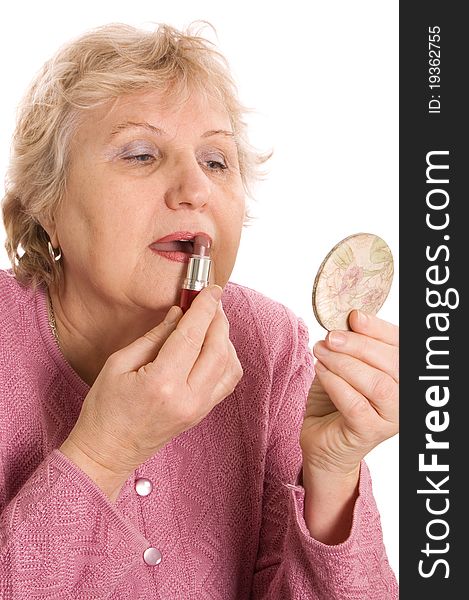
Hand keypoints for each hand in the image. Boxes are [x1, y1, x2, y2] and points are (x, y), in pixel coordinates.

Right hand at [61, 285, 242, 486]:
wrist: (107, 452)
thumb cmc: (104, 409)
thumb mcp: (119, 364)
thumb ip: (153, 337)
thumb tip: (178, 314)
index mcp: (162, 383)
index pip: (192, 336)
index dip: (204, 308)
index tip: (211, 290)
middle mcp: (187, 398)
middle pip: (218, 348)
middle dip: (218, 319)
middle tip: (211, 301)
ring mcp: (198, 409)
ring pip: (229, 365)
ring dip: (225, 339)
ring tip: (211, 323)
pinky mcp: (202, 414)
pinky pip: (227, 382)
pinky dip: (227, 359)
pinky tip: (213, 347)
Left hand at [300, 310, 398, 476]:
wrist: (322, 440)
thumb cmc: (336, 399)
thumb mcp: (344, 365)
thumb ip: (352, 346)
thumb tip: (351, 319)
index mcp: (402, 376)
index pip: (400, 347)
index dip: (379, 329)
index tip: (354, 317)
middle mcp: (404, 398)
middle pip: (391, 363)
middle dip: (358, 344)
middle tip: (332, 337)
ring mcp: (390, 418)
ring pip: (376, 383)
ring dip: (344, 362)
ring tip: (321, 351)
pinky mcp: (368, 432)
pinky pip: (354, 403)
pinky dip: (334, 382)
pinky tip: (320, 370)